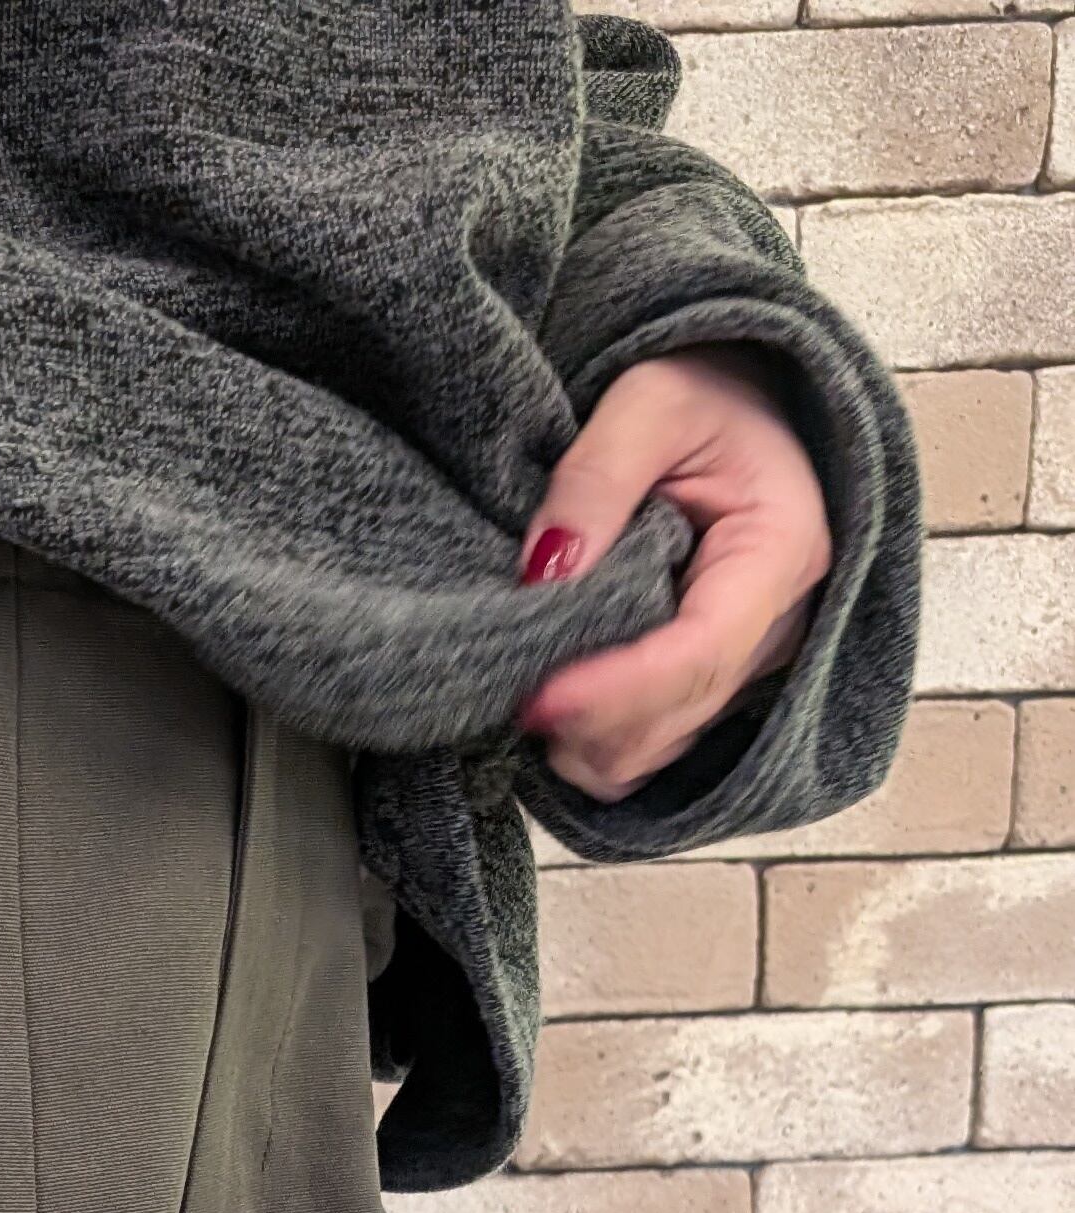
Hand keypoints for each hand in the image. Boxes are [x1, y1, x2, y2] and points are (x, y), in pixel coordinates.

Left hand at [515, 348, 831, 800]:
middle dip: (585, 722)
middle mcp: (779, 626)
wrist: (741, 400)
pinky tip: (559, 699)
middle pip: (673, 718)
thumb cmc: (708, 388)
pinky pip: (649, 749)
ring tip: (529, 685)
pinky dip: (595, 742)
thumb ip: (595, 477)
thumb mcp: (651, 400)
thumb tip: (544, 574)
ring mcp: (751, 665)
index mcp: (779, 551)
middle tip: (507, 685)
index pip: (698, 655)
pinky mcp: (716, 686)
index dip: (613, 691)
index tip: (533, 700)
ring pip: (657, 750)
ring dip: (584, 740)